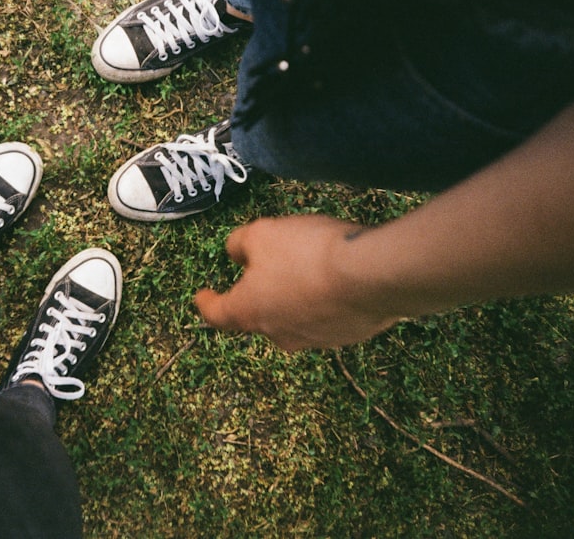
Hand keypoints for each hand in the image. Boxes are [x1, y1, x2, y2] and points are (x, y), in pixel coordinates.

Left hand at [195, 214, 400, 350]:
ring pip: (294, 316)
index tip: (202, 296)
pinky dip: (325, 301)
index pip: (216, 314)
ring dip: (294, 296)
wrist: (372, 274)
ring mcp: (314, 340)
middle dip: (258, 293)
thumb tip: (236, 253)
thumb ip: (239, 243)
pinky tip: (337, 278)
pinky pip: (327, 317)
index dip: (206, 303)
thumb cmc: (308, 253)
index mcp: (249, 312)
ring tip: (308, 265)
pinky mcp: (347, 336)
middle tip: (267, 266)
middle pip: (258, 315)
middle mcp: (278, 334)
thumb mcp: (262, 233)